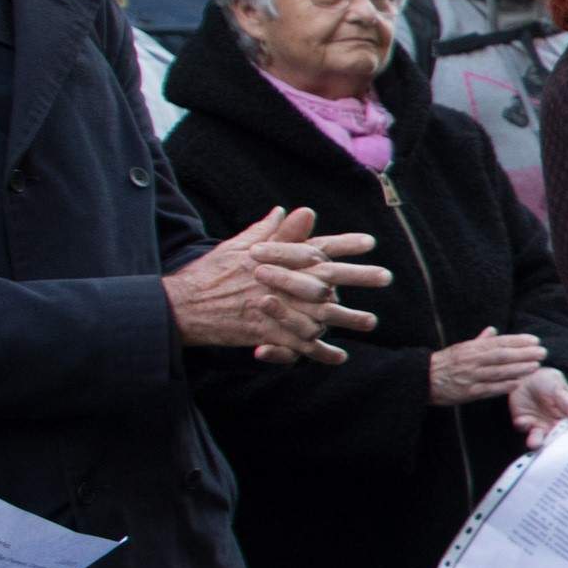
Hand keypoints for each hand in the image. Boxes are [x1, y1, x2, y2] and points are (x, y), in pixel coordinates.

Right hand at [165, 207, 386, 362]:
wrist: (182, 305)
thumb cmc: (209, 274)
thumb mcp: (237, 247)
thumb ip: (268, 231)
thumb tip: (287, 210)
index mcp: (275, 260)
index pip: (315, 247)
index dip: (344, 243)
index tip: (370, 241)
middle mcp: (279, 282)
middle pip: (326, 278)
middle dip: (359, 276)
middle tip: (386, 276)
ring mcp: (275, 308)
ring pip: (319, 314)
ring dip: (347, 318)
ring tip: (372, 322)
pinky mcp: (266, 333)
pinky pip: (299, 346)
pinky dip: (320, 353)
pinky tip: (339, 357)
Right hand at [427, 326, 551, 405]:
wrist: (423, 379)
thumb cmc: (445, 363)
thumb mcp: (461, 348)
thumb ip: (479, 341)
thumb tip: (493, 329)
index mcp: (472, 348)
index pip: (499, 342)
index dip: (518, 341)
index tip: (535, 340)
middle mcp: (472, 361)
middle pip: (502, 355)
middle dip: (524, 353)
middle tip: (542, 352)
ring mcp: (471, 377)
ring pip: (499, 372)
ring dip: (519, 369)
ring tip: (536, 366)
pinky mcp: (468, 392)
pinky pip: (489, 389)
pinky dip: (504, 386)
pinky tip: (519, 383)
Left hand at [507, 366, 567, 442]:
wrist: (527, 374)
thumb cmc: (549, 381)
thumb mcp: (563, 390)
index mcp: (566, 419)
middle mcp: (552, 425)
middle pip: (553, 440)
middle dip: (551, 445)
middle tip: (551, 447)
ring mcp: (537, 424)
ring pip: (537, 438)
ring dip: (535, 442)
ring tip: (534, 444)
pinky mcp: (522, 421)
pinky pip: (522, 428)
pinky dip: (522, 425)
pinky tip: (522, 420)